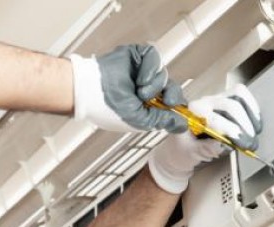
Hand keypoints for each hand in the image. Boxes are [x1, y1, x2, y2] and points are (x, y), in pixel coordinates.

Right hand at [70, 45, 187, 132]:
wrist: (89, 91)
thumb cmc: (107, 108)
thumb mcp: (139, 120)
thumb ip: (162, 120)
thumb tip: (182, 125)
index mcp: (146, 105)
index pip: (171, 103)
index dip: (178, 106)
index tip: (184, 113)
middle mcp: (145, 87)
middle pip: (172, 87)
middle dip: (172, 95)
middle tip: (167, 102)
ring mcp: (141, 70)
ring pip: (163, 73)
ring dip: (156, 85)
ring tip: (140, 92)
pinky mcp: (137, 55)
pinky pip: (154, 57)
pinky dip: (151, 69)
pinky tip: (141, 79)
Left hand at [148, 84, 261, 193]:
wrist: (179, 148)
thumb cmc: (182, 151)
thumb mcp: (191, 153)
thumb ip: (207, 148)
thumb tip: (226, 144)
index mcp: (192, 115)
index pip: (216, 119)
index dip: (233, 132)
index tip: (243, 144)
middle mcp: (203, 103)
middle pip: (231, 105)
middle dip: (244, 125)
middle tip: (251, 143)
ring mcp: (214, 100)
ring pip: (238, 95)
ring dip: (250, 113)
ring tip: (255, 131)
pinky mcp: (224, 100)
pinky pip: (242, 96)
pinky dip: (252, 108)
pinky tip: (255, 122)